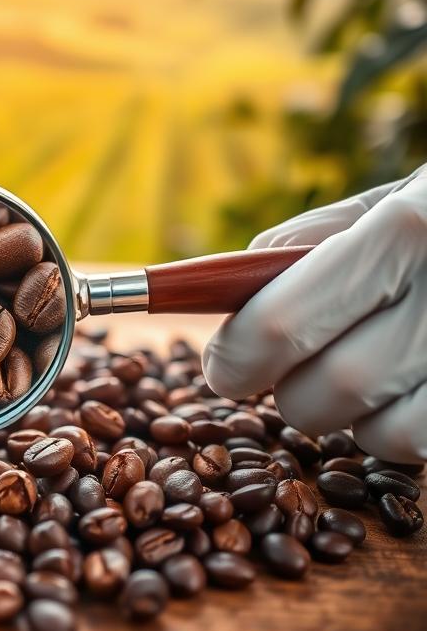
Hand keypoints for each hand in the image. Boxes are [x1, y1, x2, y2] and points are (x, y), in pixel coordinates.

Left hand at [203, 165, 426, 462]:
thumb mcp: (400, 194)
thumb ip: (316, 239)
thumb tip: (237, 288)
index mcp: (409, 230)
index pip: (283, 325)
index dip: (236, 357)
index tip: (223, 365)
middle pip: (328, 392)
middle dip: (287, 392)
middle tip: (286, 372)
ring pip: (383, 436)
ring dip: (350, 418)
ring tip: (363, 372)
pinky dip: (403, 430)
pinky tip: (408, 389)